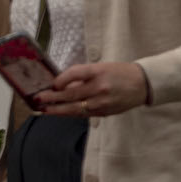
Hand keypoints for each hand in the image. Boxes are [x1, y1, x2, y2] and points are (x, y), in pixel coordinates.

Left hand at [34, 62, 149, 117]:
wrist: (143, 84)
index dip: (61, 80)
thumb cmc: (119, 73)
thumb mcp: (102, 67)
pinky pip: (81, 114)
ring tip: (43, 109)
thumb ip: (82, 75)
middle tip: (37, 99)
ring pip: (74, 108)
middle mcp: (100, 87)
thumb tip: (60, 83)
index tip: (52, 84)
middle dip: (52, 98)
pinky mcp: (103, 113)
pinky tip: (58, 113)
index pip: (75, 74)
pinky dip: (68, 113)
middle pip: (71, 94)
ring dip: (56, 110)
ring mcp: (101, 102)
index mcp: (99, 72)